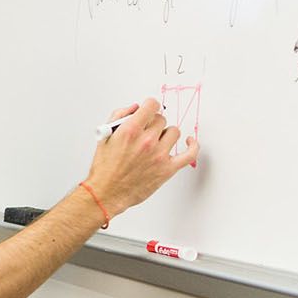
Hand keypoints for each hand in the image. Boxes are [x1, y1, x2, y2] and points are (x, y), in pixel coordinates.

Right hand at [84, 97, 197, 216]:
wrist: (106, 193)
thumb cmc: (104, 169)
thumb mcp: (105, 136)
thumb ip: (119, 116)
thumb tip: (135, 108)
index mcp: (130, 130)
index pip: (152, 105)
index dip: (149, 106)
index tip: (149, 110)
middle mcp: (147, 141)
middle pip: (162, 119)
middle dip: (153, 123)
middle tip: (146, 132)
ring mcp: (159, 155)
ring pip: (174, 132)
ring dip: (166, 134)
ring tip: (157, 142)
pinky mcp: (167, 169)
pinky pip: (190, 153)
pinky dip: (193, 146)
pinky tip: (189, 142)